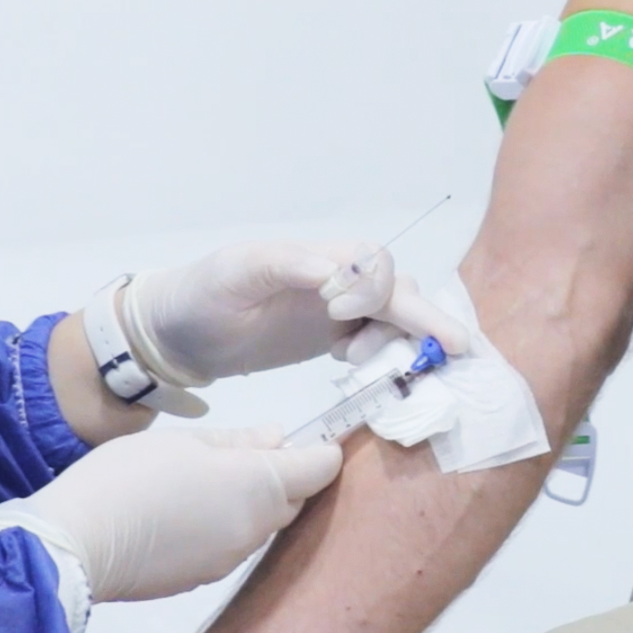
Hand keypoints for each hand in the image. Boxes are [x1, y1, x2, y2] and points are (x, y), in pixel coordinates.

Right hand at [0, 426, 341, 602]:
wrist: (78, 545)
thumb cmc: (131, 477)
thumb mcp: (183, 443)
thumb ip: (238, 441)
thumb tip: (278, 438)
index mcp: (260, 486)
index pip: (318, 470)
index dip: (323, 451)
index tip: (315, 437)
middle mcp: (256, 528)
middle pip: (292, 501)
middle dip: (285, 477)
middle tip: (246, 453)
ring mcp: (231, 559)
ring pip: (260, 525)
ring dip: (252, 503)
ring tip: (208, 481)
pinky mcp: (203, 578)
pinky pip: (230, 545)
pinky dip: (223, 526)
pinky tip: (186, 513)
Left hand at [121, 241, 470, 384]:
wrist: (179, 332)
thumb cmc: (202, 294)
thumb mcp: (235, 273)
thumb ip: (282, 265)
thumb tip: (330, 270)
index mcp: (316, 258)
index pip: (371, 263)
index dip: (375, 289)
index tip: (344, 317)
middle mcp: (336, 281)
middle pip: (398, 291)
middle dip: (426, 317)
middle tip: (453, 348)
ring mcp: (338, 311)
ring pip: (396, 317)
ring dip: (403, 342)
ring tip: (371, 369)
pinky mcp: (335, 337)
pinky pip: (381, 342)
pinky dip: (391, 358)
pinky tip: (368, 374)